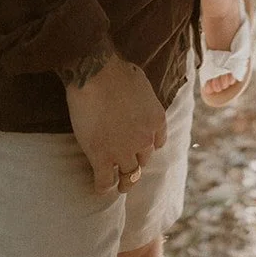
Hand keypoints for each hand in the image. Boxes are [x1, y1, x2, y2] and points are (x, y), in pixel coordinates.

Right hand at [65, 52, 167, 195]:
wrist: (97, 73)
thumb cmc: (117, 70)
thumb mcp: (142, 85)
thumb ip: (144, 100)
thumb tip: (137, 100)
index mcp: (157, 120)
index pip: (158, 143)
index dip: (147, 146)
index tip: (139, 149)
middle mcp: (144, 139)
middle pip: (143, 160)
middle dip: (135, 162)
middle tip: (126, 166)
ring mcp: (123, 151)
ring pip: (128, 176)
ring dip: (123, 182)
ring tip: (117, 184)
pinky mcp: (102, 157)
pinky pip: (104, 181)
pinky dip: (102, 186)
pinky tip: (99, 186)